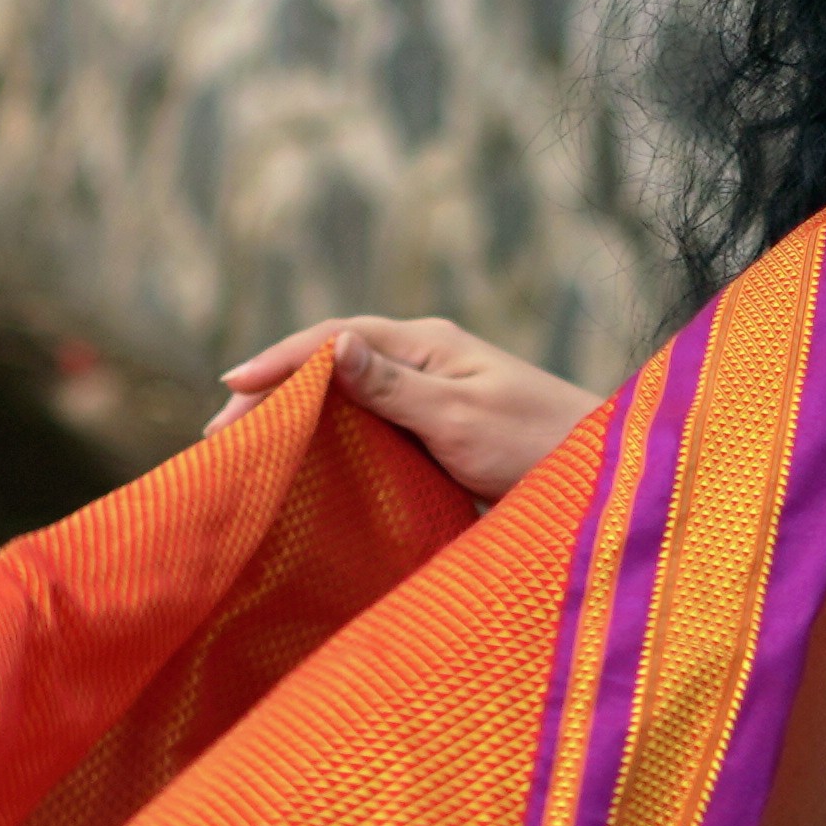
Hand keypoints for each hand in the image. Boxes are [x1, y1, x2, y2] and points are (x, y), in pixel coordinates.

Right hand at [223, 312, 594, 502]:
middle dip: (273, 396)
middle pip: (332, 369)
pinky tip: (307, 479)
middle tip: (218, 438)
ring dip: (297, 424)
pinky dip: (332, 452)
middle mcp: (426, 366)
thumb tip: (331, 349)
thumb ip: (395, 387)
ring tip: (247, 457)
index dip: (279, 361)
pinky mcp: (440, 441)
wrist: (607, 485)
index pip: (335, 340)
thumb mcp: (461, 417)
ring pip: (348, 405)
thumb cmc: (541, 447)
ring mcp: (434, 403)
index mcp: (428, 346)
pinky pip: (373, 437)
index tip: (229, 389)